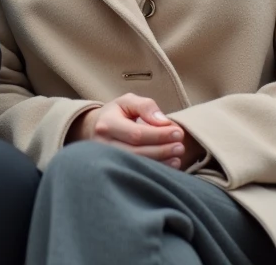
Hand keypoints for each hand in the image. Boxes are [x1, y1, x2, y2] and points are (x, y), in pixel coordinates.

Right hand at [67, 94, 187, 168]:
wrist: (94, 129)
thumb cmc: (116, 114)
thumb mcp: (128, 101)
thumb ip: (145, 106)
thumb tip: (163, 122)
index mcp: (106, 125)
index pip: (136, 134)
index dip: (160, 135)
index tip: (178, 132)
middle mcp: (102, 146)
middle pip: (137, 152)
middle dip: (162, 150)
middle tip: (180, 146)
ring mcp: (105, 161)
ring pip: (136, 166)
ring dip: (161, 162)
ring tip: (177, 156)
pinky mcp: (112, 171)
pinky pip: (136, 174)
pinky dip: (155, 171)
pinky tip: (169, 165)